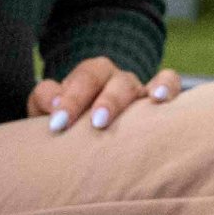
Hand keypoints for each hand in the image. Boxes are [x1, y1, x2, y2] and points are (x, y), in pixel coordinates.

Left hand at [30, 57, 181, 134]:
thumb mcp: (48, 112)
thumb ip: (43, 102)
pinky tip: (160, 99)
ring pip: (130, 83)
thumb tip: (53, 102)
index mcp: (87, 76)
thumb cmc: (70, 126)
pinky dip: (167, 85)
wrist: (91, 138)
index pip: (78, 80)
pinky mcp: (159, 102)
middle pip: (103, 77)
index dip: (69, 99)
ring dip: (121, 99)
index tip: (58, 124)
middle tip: (95, 123)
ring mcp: (135, 89)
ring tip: (118, 117)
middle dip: (97, 100)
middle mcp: (112, 78)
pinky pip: (170, 82)